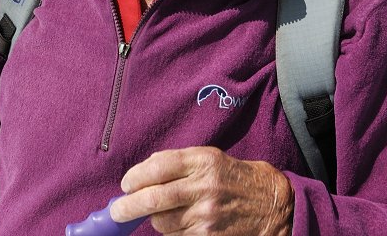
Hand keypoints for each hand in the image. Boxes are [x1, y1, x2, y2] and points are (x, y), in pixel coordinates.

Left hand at [110, 146, 293, 234]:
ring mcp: (206, 215)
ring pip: (163, 222)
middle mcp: (204, 187)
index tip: (125, 184)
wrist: (270, 205)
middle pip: (155, 198)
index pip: (159, 166)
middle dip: (129, 207)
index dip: (136, 176)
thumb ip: (177, 162)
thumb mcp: (208, 158)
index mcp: (202, 161)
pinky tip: (177, 223)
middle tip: (117, 211)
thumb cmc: (231, 177)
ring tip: (159, 212)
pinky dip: (170, 231)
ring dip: (154, 220)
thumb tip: (141, 174)